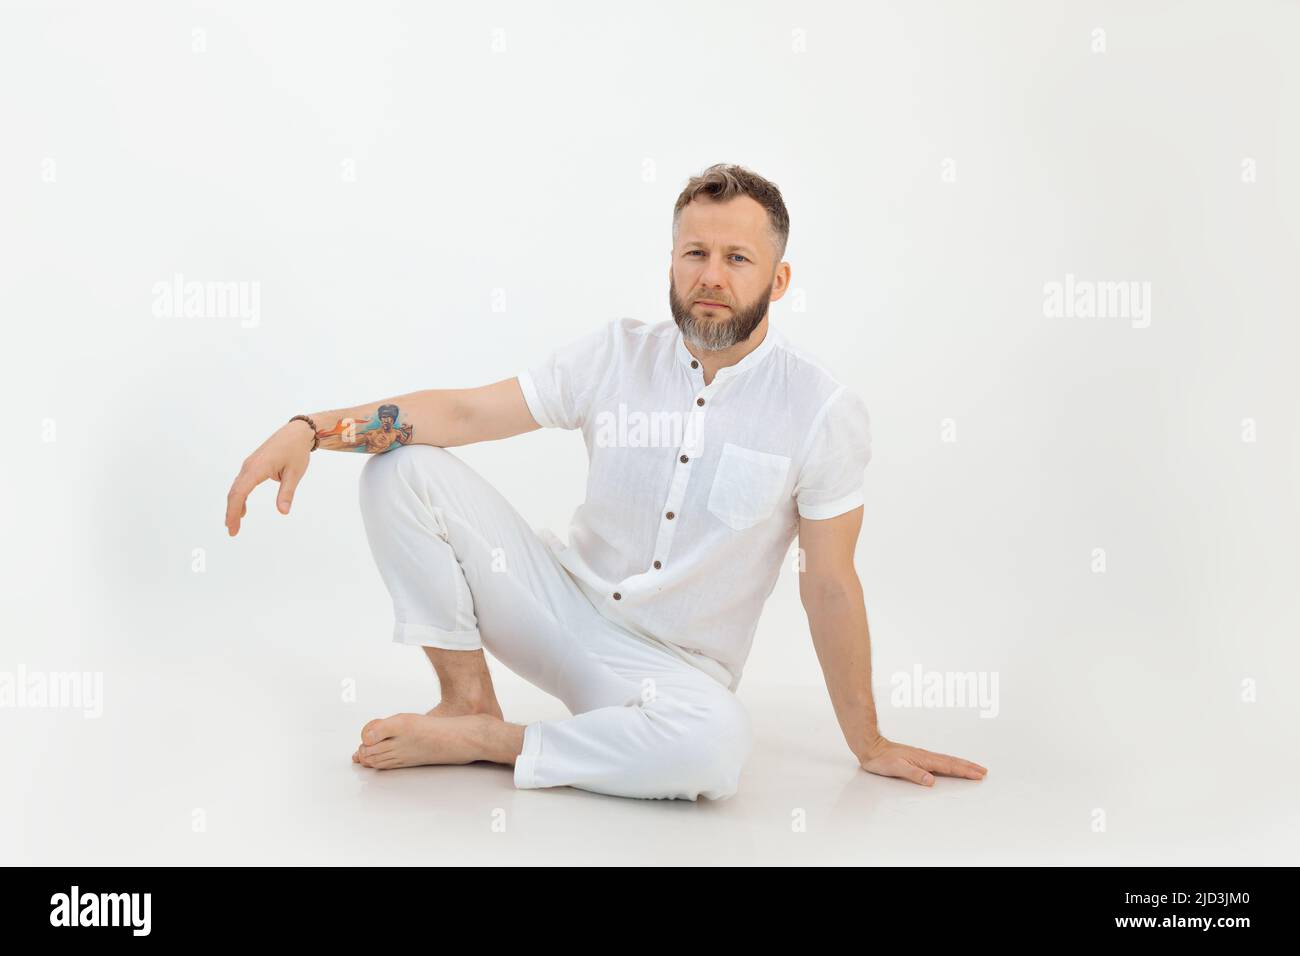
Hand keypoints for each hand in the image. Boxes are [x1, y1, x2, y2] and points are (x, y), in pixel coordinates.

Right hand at [225, 419, 313, 535]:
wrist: (296, 433)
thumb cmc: (296, 451)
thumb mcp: (295, 473)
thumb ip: (287, 492)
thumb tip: (283, 512)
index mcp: (257, 468)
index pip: (240, 493)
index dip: (234, 511)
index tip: (233, 527)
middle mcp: (249, 466)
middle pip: (234, 492)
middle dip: (231, 513)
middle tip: (232, 532)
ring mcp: (249, 465)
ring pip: (236, 488)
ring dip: (234, 506)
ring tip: (234, 524)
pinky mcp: (253, 466)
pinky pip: (242, 483)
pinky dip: (240, 497)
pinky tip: (243, 510)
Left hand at [858, 734, 986, 785]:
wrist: (870, 747)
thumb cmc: (881, 759)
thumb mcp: (896, 768)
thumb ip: (913, 774)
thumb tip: (931, 780)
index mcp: (924, 759)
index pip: (949, 766)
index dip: (965, 771)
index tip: (979, 774)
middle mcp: (926, 757)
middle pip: (952, 762)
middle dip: (968, 767)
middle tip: (983, 771)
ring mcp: (922, 756)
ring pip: (947, 760)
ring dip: (962, 764)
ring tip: (973, 768)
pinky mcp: (918, 758)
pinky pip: (940, 761)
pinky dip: (950, 764)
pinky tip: (951, 766)